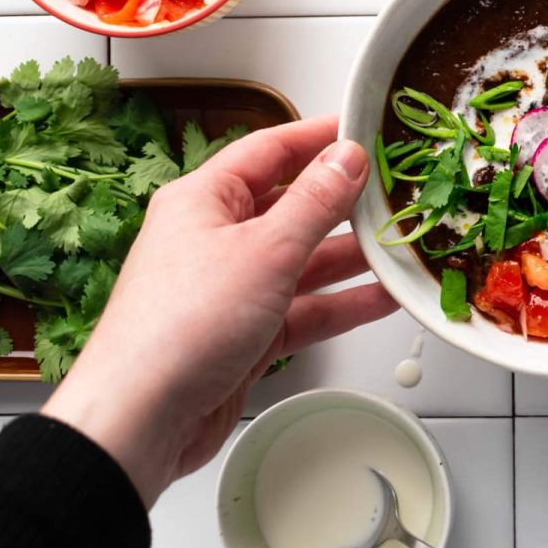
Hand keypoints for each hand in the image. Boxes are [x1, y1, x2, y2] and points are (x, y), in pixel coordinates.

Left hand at [42, 115, 397, 507]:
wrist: (142, 418)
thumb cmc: (183, 324)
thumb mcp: (265, 251)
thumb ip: (315, 204)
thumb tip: (348, 157)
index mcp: (205, 199)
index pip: (272, 150)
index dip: (321, 137)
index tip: (369, 130)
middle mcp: (216, 238)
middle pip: (293, 206)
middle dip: (347, 203)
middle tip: (400, 194)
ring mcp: (232, 288)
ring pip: (304, 261)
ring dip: (353, 257)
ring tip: (405, 245)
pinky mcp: (246, 335)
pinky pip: (305, 309)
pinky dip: (342, 304)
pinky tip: (385, 298)